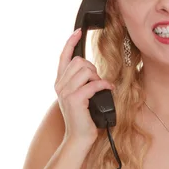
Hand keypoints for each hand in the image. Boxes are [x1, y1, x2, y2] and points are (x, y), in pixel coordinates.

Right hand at [55, 28, 114, 146]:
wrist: (79, 137)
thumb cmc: (84, 118)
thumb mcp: (80, 96)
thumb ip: (81, 82)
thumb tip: (92, 71)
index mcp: (60, 82)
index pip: (64, 57)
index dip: (70, 42)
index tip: (78, 31)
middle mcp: (60, 85)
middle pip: (79, 61)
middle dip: (93, 68)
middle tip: (98, 82)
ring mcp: (66, 92)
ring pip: (86, 70)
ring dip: (97, 77)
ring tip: (101, 87)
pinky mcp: (75, 99)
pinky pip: (93, 84)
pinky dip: (104, 85)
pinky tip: (108, 89)